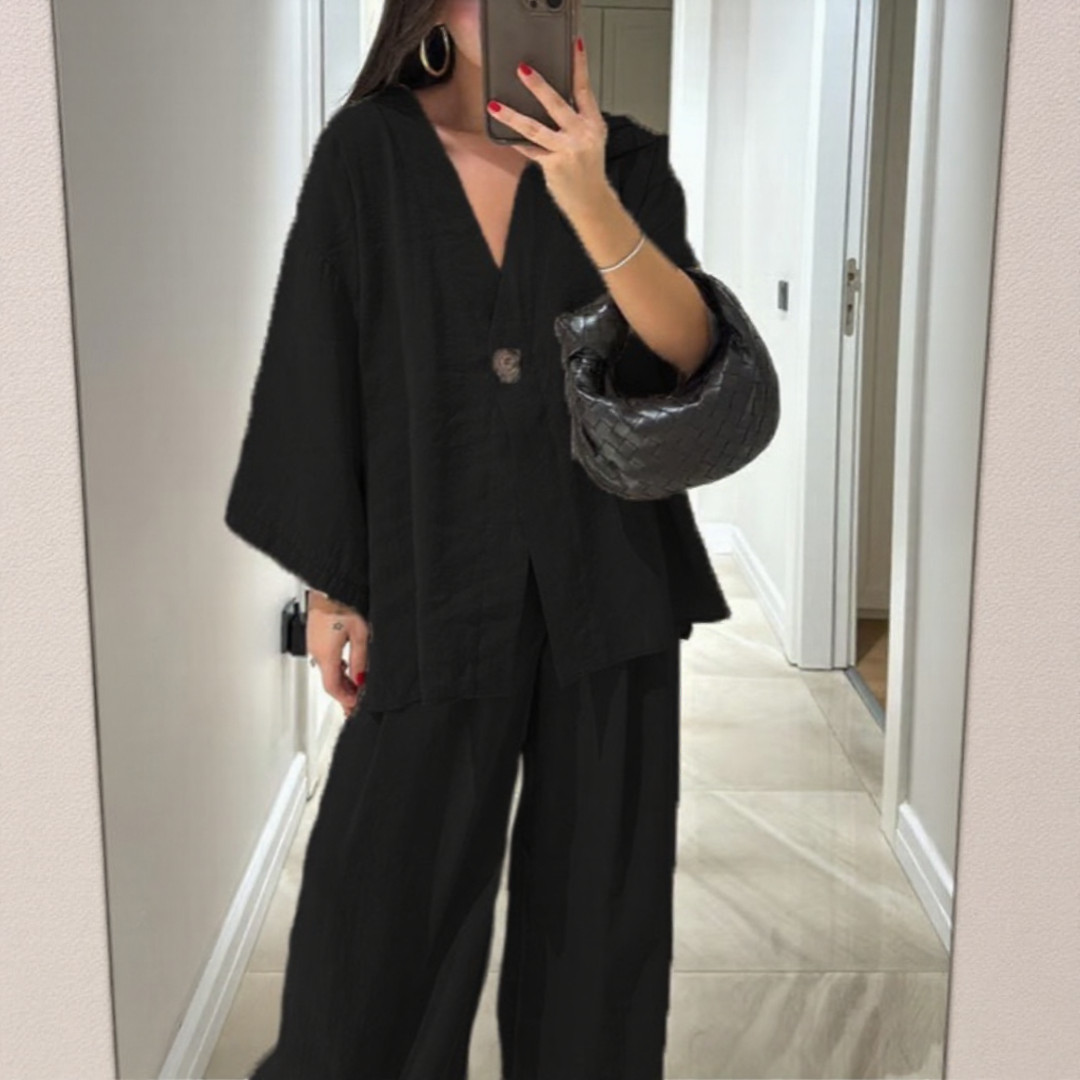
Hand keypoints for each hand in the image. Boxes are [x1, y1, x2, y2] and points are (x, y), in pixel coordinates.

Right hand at [307, 594, 369, 716]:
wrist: (329, 585)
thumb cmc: (343, 603)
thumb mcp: (360, 633)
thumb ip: (360, 659)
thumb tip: (361, 679)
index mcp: (326, 654)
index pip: (333, 687)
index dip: (345, 700)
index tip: (355, 706)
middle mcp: (317, 652)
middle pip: (329, 682)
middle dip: (344, 694)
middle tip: (356, 702)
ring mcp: (314, 645)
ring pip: (327, 671)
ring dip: (341, 682)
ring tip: (355, 688)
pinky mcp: (315, 638)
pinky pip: (324, 660)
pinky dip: (336, 669)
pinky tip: (347, 669)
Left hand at [487, 35, 611, 222]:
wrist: (591, 201)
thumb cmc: (588, 169)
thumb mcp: (591, 139)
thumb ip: (577, 118)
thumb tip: (551, 98)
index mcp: (593, 124)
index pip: (585, 89)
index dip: (579, 66)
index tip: (574, 45)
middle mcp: (581, 135)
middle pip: (557, 104)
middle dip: (538, 86)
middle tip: (522, 70)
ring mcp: (567, 150)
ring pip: (535, 128)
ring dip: (512, 116)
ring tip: (495, 105)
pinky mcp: (553, 165)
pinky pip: (529, 149)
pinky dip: (515, 140)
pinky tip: (502, 132)